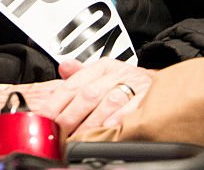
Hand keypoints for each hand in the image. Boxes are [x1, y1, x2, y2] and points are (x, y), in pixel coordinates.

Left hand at [21, 58, 153, 136]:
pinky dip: (118, 118)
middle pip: (87, 94)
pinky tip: (107, 128)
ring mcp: (131, 86)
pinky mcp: (146, 98)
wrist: (158, 82)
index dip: (56, 103)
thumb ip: (80, 73)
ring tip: (78, 136)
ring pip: (107, 102)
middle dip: (70, 116)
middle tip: (58, 132)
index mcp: (100, 68)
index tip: (45, 118)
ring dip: (91, 121)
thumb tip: (62, 67)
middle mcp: (114, 74)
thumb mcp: (103, 72)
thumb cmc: (127, 81)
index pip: (72, 84)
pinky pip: (131, 109)